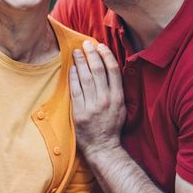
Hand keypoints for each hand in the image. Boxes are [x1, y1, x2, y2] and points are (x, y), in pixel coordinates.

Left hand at [70, 41, 125, 155]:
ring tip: (76, 52)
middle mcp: (106, 100)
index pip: (113, 71)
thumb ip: (116, 91)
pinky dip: (73, 77)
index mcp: (118, 98)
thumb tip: (111, 70)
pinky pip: (75, 91)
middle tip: (86, 44)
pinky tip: (71, 69)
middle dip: (92, 54)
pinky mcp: (80, 112)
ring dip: (80, 62)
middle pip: (98, 71)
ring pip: (86, 78)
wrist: (103, 148)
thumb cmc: (112, 127)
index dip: (106, 56)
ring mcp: (92, 106)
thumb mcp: (121, 109)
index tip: (100, 46)